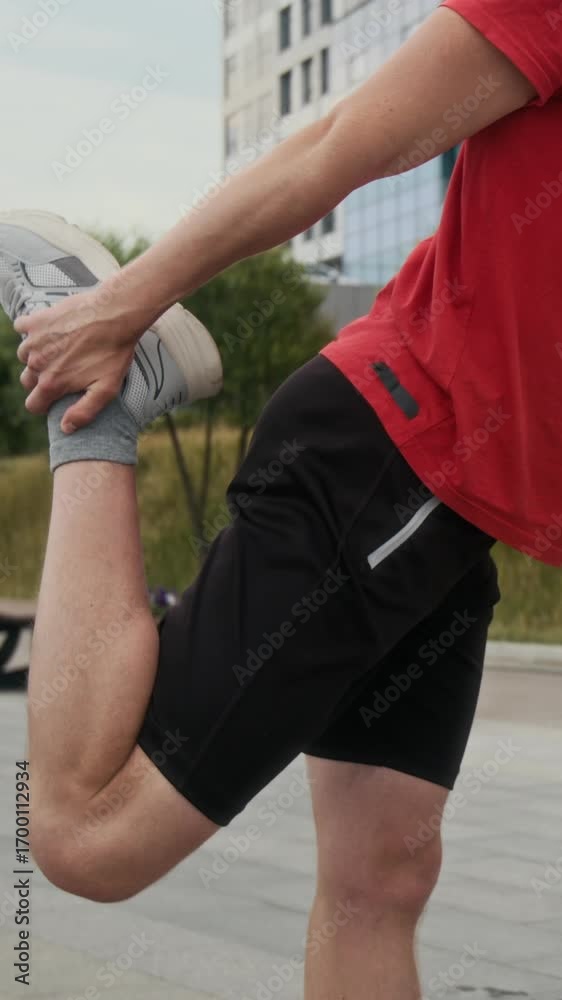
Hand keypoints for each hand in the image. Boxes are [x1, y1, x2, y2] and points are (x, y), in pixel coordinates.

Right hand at [14, 283, 151, 432]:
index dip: (45, 404)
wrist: (114, 313)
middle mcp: (37, 363)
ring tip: (60, 350)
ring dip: (37, 355)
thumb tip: (66, 428)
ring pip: (25, 356)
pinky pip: (21, 328)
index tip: (57, 397)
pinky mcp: (36, 320)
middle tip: (64, 371)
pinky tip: (50, 331)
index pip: (33, 405)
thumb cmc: (114, 352)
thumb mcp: (107, 389)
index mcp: (52, 383)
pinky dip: (32, 331)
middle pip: (27, 381)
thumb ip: (84, 412)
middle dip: (41, 380)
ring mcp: (34, 341)